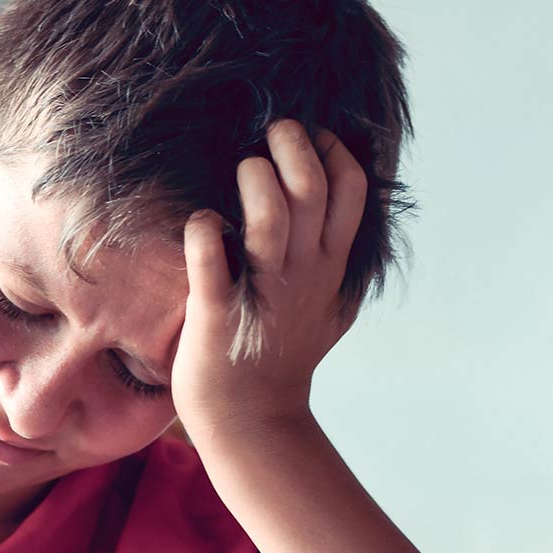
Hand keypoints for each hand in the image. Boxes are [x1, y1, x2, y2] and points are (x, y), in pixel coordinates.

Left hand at [175, 118, 365, 437]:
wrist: (252, 421)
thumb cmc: (283, 357)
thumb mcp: (330, 307)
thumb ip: (339, 263)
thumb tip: (347, 221)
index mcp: (330, 266)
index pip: (352, 191)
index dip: (335, 152)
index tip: (314, 134)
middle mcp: (302, 273)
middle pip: (312, 190)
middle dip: (295, 147)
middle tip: (274, 131)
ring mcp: (261, 291)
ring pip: (270, 217)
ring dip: (255, 179)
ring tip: (243, 167)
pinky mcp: (216, 312)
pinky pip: (210, 262)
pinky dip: (203, 232)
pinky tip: (201, 221)